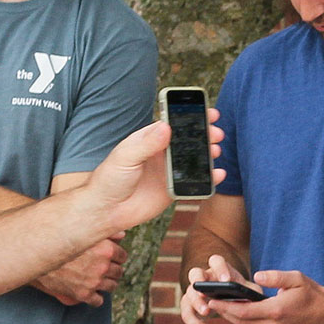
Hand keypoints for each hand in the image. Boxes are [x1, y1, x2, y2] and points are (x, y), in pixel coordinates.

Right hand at [30, 232, 126, 305]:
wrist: (37, 254)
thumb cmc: (59, 238)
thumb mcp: (84, 230)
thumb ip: (106, 232)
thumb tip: (121, 235)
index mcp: (106, 250)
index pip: (122, 256)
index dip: (116, 256)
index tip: (111, 256)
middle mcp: (102, 266)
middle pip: (118, 272)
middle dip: (113, 270)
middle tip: (105, 267)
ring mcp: (93, 282)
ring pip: (111, 286)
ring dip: (107, 283)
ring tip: (100, 279)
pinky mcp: (83, 294)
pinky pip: (98, 301)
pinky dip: (96, 298)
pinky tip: (93, 293)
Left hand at [82, 112, 222, 231]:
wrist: (106, 211)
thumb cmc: (109, 179)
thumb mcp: (125, 156)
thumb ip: (146, 143)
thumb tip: (165, 127)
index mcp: (149, 140)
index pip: (174, 124)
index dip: (191, 117)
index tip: (208, 112)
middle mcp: (161, 153)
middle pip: (188, 140)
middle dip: (205, 134)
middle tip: (216, 133)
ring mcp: (168, 171)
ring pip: (194, 160)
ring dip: (208, 154)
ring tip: (216, 151)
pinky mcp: (173, 189)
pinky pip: (194, 182)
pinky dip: (208, 178)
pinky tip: (217, 175)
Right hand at [177, 254, 247, 323]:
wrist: (233, 301)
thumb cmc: (242, 292)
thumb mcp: (250, 290)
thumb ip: (250, 291)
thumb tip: (249, 298)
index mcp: (219, 268)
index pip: (216, 260)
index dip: (220, 268)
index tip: (226, 280)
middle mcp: (204, 276)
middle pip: (195, 273)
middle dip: (199, 283)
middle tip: (206, 294)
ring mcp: (195, 290)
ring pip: (188, 293)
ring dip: (196, 303)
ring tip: (207, 313)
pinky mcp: (190, 304)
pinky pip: (187, 313)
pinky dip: (196, 323)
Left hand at [212, 269, 323, 323]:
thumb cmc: (311, 294)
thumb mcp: (296, 278)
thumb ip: (275, 276)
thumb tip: (256, 275)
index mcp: (276, 311)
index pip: (243, 311)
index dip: (225, 307)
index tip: (212, 301)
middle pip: (241, 323)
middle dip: (225, 313)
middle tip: (213, 304)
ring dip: (234, 322)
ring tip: (225, 310)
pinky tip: (241, 319)